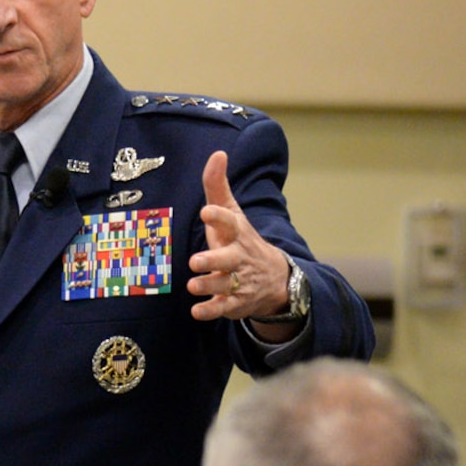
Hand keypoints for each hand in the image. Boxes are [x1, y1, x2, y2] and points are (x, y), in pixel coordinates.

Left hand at [188, 150, 294, 326]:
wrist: (272, 278)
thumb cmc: (239, 239)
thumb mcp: (231, 212)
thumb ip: (218, 186)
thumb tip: (217, 154)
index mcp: (237, 233)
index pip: (230, 222)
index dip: (219, 216)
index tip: (206, 211)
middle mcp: (238, 256)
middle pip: (228, 258)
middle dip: (213, 260)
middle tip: (195, 262)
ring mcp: (238, 280)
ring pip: (224, 284)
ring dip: (208, 285)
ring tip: (193, 284)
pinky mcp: (234, 301)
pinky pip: (222, 307)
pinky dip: (210, 310)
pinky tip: (197, 311)